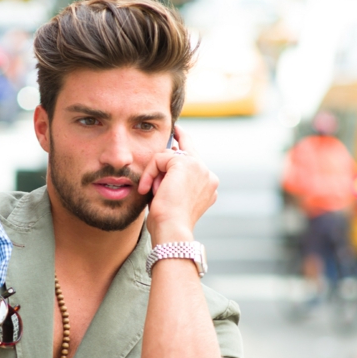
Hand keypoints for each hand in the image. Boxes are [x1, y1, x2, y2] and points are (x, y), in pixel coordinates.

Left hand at [137, 126, 217, 243]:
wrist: (172, 230)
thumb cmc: (167, 222)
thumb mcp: (171, 199)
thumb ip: (171, 181)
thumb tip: (164, 161)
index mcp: (209, 186)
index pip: (196, 162)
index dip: (185, 150)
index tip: (178, 138)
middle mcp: (209, 175)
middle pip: (190, 148)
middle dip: (181, 137)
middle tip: (176, 127)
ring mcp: (199, 168)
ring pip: (171, 155)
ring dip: (156, 171)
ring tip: (150, 190)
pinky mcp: (185, 164)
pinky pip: (160, 158)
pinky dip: (150, 172)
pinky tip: (147, 189)